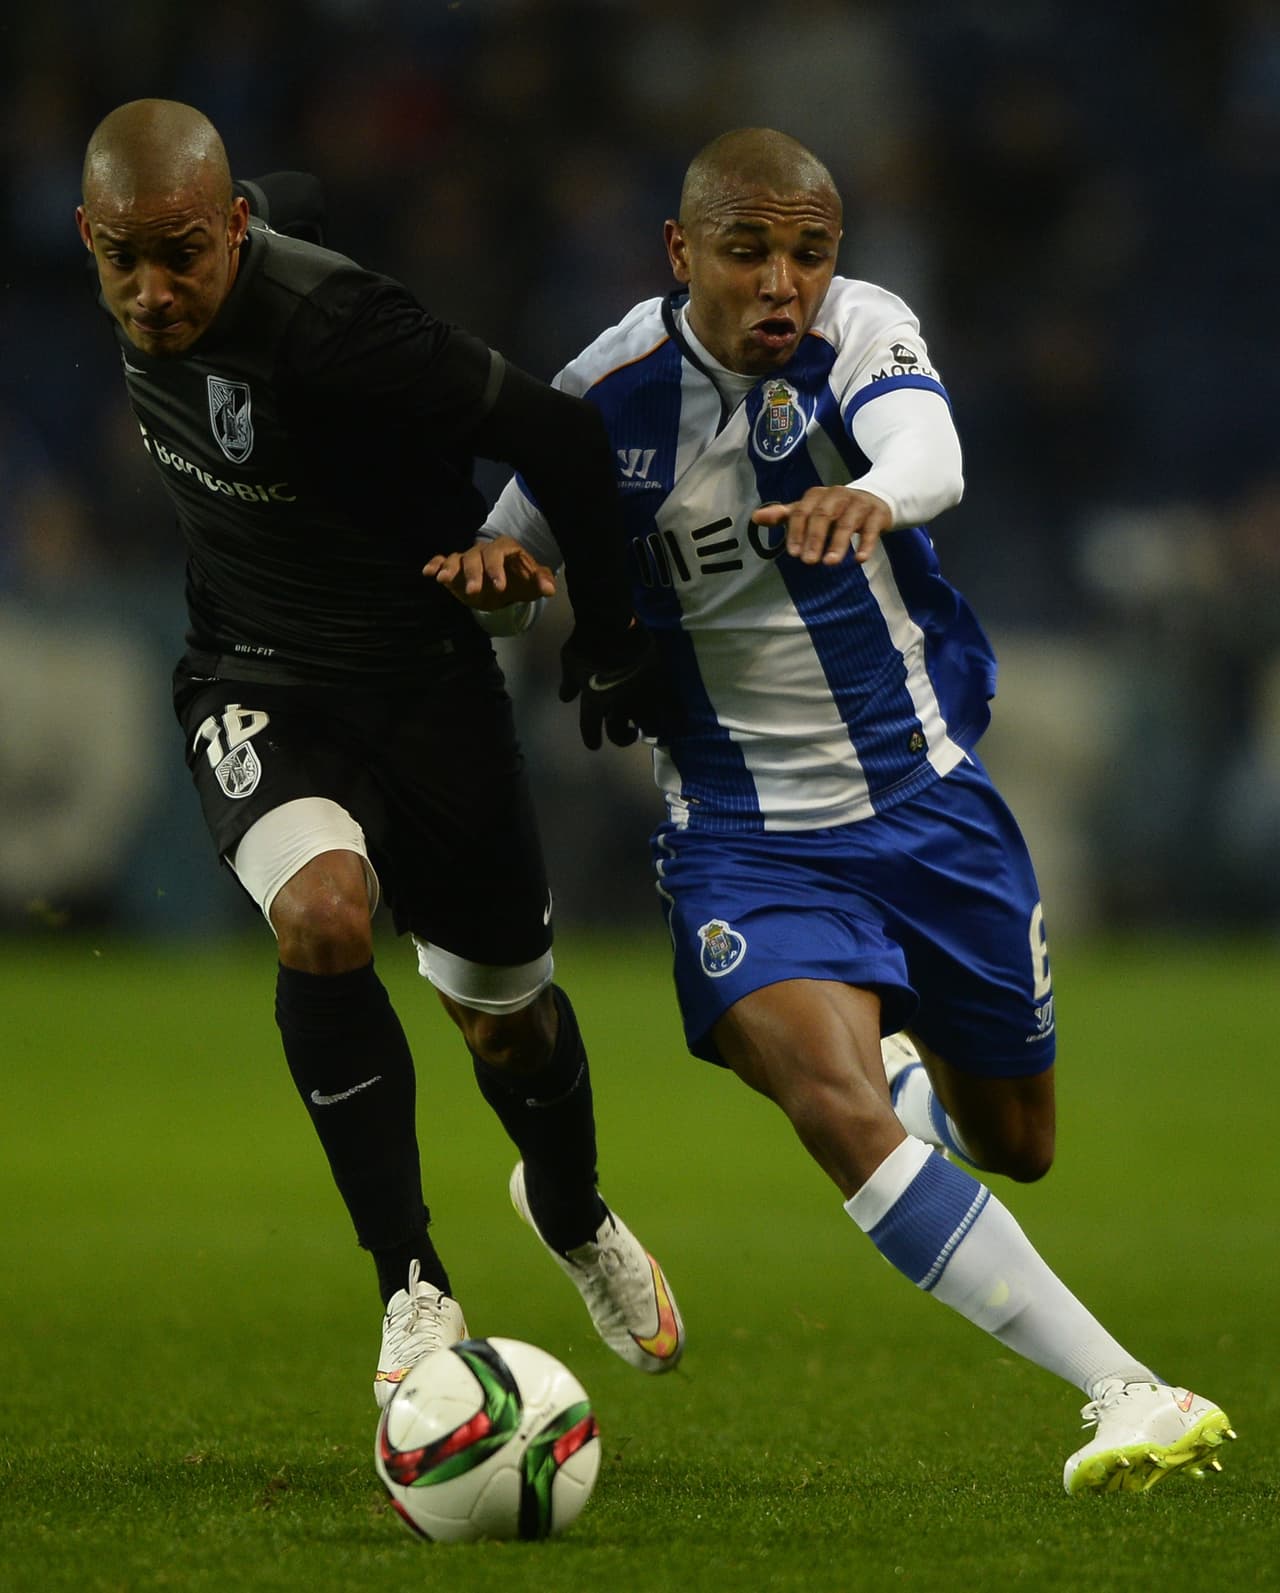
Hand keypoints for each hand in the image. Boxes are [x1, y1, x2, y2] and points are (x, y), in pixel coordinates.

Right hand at [423, 535, 556, 609]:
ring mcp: (468, 557)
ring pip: (457, 558)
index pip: (499, 553)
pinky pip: (442, 560)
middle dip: (474, 574)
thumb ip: (542, 581)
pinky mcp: (455, 567)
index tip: (499, 587)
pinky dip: (435, 564)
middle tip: (474, 592)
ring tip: (443, 580)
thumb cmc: (521, 580)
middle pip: (476, 556)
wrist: (507, 584)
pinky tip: (428, 573)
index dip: (498, 569)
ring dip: (450, 569)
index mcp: (505, 548)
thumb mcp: (533, 581)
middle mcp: (484, 550)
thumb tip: (549, 590)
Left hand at [558, 621, 676, 750]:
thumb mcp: (570, 664)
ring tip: (647, 725)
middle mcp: (618, 705)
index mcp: (595, 703)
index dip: (592, 740)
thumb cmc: (585, 644)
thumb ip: (569, 684)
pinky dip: (669, 712)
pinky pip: (668, 704)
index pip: (591, 732)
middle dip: (622, 738)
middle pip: (619, 735)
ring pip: (646, 724)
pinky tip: (670, 713)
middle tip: (626, 734)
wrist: (610, 623)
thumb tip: (566, 697)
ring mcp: (640, 695)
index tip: (594, 744)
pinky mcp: (658, 681)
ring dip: (646, 728)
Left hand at [752, 487, 892, 565]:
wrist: (873, 500)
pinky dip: (866, 544)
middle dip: (814, 539)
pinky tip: (860, 559)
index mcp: (817, 495)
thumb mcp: (809, 511)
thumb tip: (755, 518)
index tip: (793, 553)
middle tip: (808, 561)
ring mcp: (858, 504)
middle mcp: (837, 495)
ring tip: (830, 563)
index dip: (796, 532)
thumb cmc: (834, 510)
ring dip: (838, 543)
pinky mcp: (877, 514)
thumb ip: (784, 516)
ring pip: (847, 523)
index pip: (802, 511)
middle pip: (823, 515)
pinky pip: (871, 529)